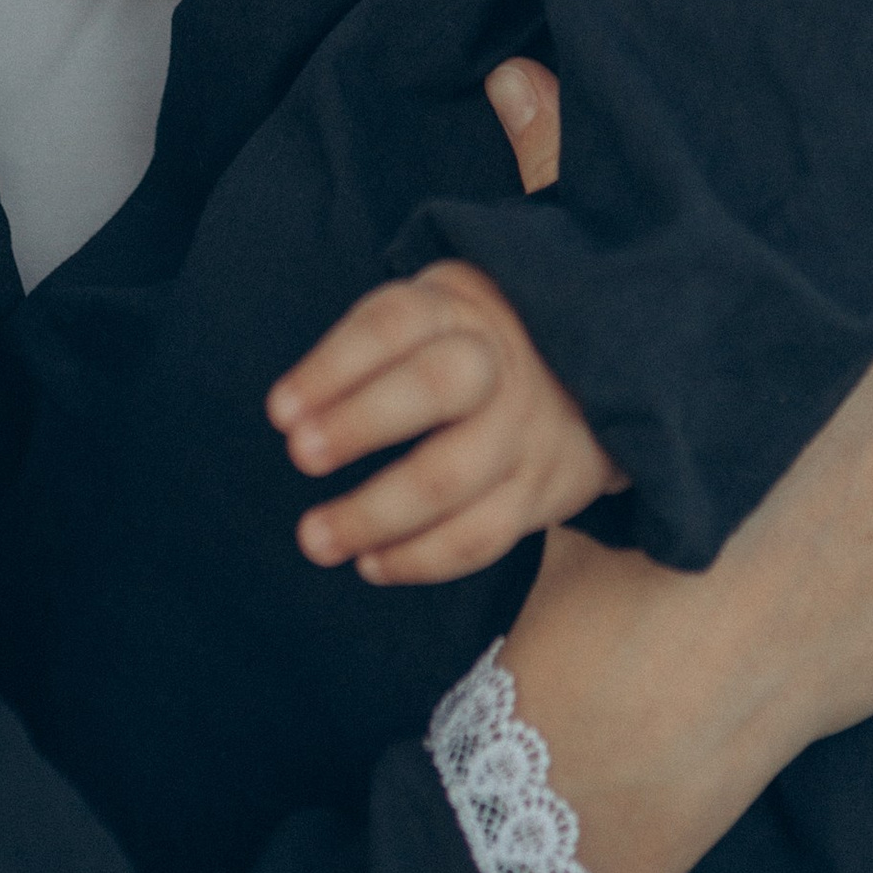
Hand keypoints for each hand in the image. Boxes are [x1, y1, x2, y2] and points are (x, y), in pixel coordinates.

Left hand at [267, 260, 621, 583]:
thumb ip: (373, 347)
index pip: (393, 324)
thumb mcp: (436, 312)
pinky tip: (370, 564)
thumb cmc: (470, 347)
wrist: (593, 378)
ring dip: (376, 513)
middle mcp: (499, 363)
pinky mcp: (542, 490)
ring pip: (453, 475)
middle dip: (362, 422)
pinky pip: (482, 535)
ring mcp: (524, 430)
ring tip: (314, 538)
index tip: (280, 411)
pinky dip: (421, 558)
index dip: (334, 366)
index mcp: (459, 307)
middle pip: (437, 386)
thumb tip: (294, 415)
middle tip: (300, 456)